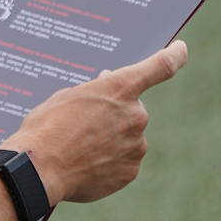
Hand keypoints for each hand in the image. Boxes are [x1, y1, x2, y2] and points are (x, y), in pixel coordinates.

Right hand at [3, 41, 187, 205]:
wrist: (40, 169)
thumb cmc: (47, 127)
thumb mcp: (67, 97)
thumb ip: (95, 91)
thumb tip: (107, 90)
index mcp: (118, 88)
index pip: (159, 66)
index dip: (174, 55)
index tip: (181, 49)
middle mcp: (135, 115)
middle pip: (132, 110)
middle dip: (114, 114)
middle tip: (85, 124)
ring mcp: (136, 145)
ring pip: (127, 137)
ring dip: (109, 139)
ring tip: (78, 147)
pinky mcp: (131, 171)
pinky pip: (123, 161)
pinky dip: (108, 161)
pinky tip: (84, 163)